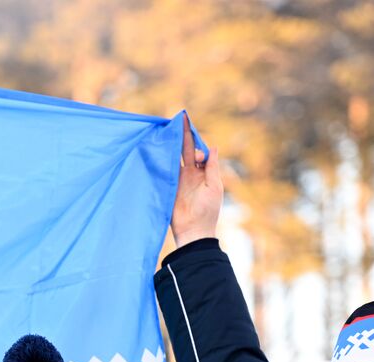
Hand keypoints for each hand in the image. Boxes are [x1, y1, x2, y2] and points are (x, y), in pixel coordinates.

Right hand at [171, 113, 223, 247]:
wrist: (193, 230)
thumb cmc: (208, 210)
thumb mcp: (215, 186)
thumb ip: (213, 167)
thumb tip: (213, 147)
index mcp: (202, 172)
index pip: (197, 150)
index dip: (194, 138)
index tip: (189, 123)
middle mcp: (188, 173)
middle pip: (183, 150)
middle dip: (181, 135)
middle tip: (178, 119)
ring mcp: (176, 179)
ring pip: (173, 158)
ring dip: (171, 144)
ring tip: (167, 129)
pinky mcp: (167, 186)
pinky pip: (163, 170)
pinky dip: (162, 159)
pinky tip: (159, 147)